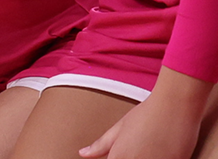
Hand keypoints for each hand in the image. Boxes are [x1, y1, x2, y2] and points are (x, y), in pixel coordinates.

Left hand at [80, 69, 207, 158]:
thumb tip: (82, 154)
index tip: (122, 150)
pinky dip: (160, 158)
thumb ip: (101, 145)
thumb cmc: (145, 114)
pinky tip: (162, 150)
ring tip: (151, 146)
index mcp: (119, 157)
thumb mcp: (119, 128)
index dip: (115, 158)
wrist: (175, 105)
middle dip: (130, 157)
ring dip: (145, 158)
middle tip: (139, 144)